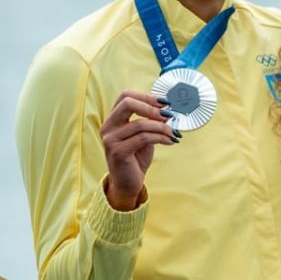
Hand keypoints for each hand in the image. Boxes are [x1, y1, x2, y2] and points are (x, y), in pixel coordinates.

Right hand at [100, 90, 178, 209]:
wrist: (127, 183)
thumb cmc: (135, 158)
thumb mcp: (143, 135)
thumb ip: (150, 121)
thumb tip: (166, 109)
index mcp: (112, 119)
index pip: (125, 96)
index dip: (146, 96)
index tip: (164, 102)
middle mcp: (108, 127)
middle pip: (127, 103)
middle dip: (151, 107)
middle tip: (168, 114)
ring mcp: (110, 139)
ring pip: (140, 123)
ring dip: (161, 127)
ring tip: (173, 132)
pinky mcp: (118, 152)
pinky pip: (143, 138)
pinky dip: (160, 137)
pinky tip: (170, 141)